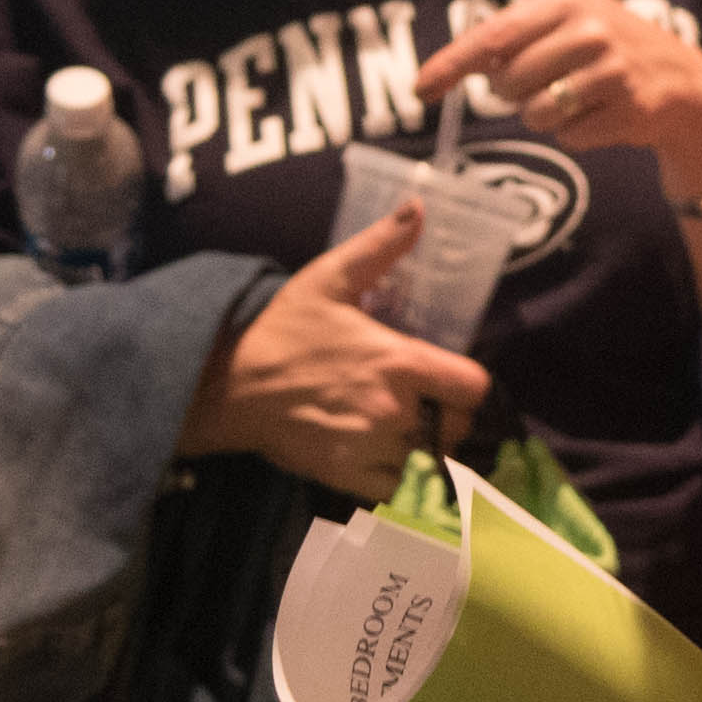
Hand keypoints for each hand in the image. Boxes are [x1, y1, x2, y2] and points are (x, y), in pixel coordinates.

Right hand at [179, 202, 493, 494]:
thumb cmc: (282, 331)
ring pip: (432, 464)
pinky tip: (390, 463)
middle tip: (427, 406)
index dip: (468, 384)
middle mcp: (393, 410)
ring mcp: (372, 449)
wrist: (228, 386)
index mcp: (398, 362)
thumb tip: (418, 207)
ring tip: (409, 436)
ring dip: (427, 452)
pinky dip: (403, 485)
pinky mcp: (350, 478)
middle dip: (449, 418)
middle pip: (458, 428)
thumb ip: (380, 246)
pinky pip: (400, 494)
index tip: (451, 381)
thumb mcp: (330, 278)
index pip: (473, 387)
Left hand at [415, 0, 701, 168]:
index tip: (419, 88)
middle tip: (549, 78)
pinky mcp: (630, 109)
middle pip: (508, 85)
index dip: (450, 65)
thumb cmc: (608, 35)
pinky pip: (569, 137)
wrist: (681, 82)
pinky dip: (576, 134)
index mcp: (566, 1)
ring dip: (545, 115)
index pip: (492, 39)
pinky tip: (601, 113)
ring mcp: (613, 71)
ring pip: (536, 114)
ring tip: (577, 95)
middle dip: (515, 92)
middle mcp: (590, 31)